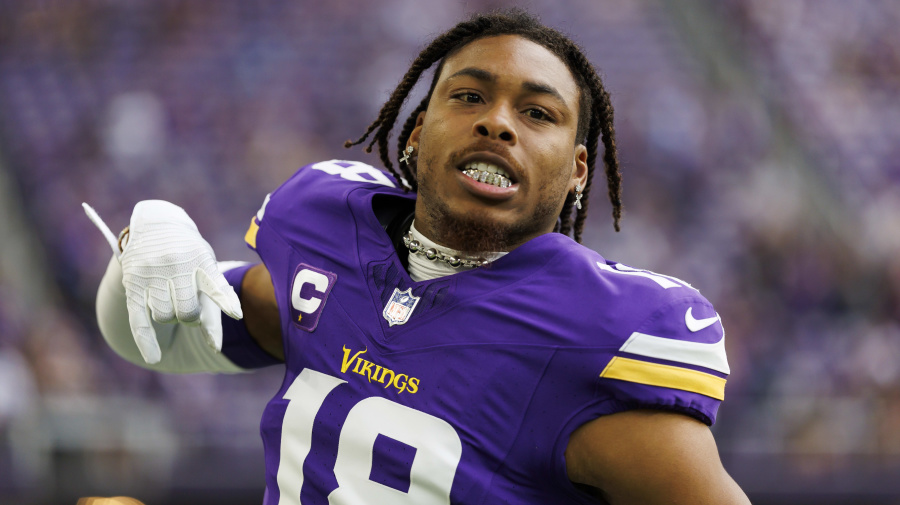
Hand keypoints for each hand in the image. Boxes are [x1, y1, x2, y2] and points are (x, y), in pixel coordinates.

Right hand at [83, 201, 242, 363]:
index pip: (215, 284)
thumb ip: (215, 300)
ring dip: (171, 319)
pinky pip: (139, 319)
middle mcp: (175, 265)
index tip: (236, 314)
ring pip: (164, 317)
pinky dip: (146, 341)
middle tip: (189, 311)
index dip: (226, 301)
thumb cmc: (191, 255)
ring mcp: (152, 273)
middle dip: (191, 318)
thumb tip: (216, 347)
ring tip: (172, 305)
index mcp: (201, 259)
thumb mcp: (206, 265)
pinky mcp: (133, 283)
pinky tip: (153, 358)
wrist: (158, 223)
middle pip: (187, 311)